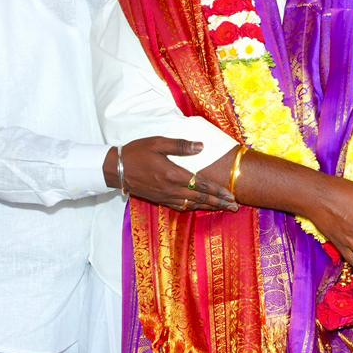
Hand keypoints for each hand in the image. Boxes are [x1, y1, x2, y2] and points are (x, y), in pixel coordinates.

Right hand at [105, 137, 238, 211]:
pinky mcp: (160, 199)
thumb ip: (180, 146)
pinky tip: (200, 207)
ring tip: (223, 209)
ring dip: (209, 207)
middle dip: (219, 203)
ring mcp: (165, 196)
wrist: (116, 169)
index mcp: (173, 174)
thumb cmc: (137, 152)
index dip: (218, 191)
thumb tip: (201, 146)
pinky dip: (193, 208)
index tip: (231, 195)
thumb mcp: (158, 143)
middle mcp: (171, 189)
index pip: (201, 185)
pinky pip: (180, 207)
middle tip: (235, 207)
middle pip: (200, 198)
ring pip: (192, 204)